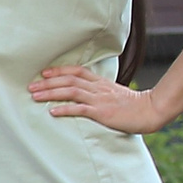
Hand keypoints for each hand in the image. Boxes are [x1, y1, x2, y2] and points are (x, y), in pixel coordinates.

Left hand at [28, 63, 167, 133]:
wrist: (152, 111)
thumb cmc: (133, 106)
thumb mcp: (115, 94)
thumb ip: (100, 92)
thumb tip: (84, 95)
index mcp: (101, 83)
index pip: (77, 72)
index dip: (59, 71)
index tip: (44, 73)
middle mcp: (98, 88)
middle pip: (69, 80)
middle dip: (48, 82)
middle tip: (31, 86)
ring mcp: (100, 99)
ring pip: (71, 92)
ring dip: (51, 93)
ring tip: (35, 96)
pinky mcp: (103, 112)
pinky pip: (80, 109)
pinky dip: (65, 109)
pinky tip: (52, 111)